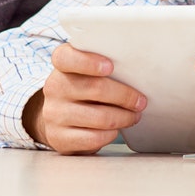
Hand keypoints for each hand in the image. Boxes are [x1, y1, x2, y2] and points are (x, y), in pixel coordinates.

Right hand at [23, 44, 148, 154]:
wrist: (58, 117)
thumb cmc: (83, 87)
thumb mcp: (87, 70)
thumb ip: (104, 63)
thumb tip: (138, 70)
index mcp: (61, 64)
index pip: (66, 57)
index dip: (88, 62)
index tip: (111, 66)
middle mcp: (54, 87)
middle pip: (95, 88)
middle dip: (124, 96)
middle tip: (141, 101)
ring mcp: (54, 114)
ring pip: (99, 117)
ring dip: (124, 118)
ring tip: (134, 116)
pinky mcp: (58, 138)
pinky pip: (92, 138)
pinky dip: (110, 134)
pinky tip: (116, 130)